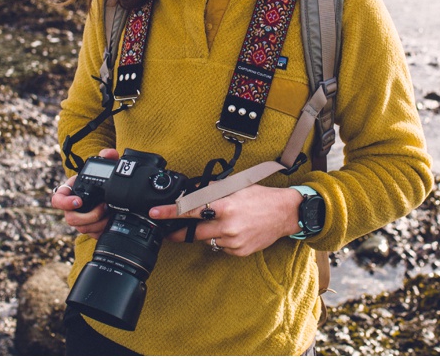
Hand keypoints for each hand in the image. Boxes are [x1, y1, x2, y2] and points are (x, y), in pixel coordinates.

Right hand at [51, 148, 119, 239]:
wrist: (106, 192)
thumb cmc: (98, 179)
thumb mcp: (102, 167)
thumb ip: (106, 157)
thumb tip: (110, 153)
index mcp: (69, 192)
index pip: (58, 200)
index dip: (65, 203)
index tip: (78, 201)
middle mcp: (71, 208)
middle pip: (70, 219)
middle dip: (88, 216)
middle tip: (103, 208)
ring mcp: (79, 219)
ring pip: (81, 229)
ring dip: (97, 223)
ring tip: (109, 214)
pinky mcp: (89, 228)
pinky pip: (91, 234)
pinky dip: (101, 230)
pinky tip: (110, 223)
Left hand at [148, 185, 302, 256]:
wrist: (284, 213)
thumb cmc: (261, 197)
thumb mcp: (236, 187)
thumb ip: (213, 190)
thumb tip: (194, 191)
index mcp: (224, 206)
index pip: (190, 210)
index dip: (170, 213)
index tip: (155, 214)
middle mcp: (227, 226)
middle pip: (194, 233)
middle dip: (180, 233)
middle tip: (170, 231)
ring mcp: (233, 241)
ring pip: (208, 240)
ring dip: (207, 233)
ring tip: (220, 223)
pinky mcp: (239, 252)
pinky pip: (221, 248)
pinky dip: (221, 240)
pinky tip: (233, 231)